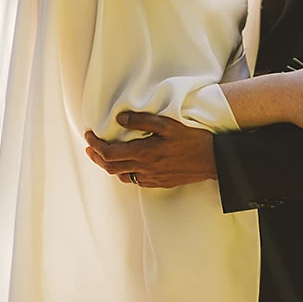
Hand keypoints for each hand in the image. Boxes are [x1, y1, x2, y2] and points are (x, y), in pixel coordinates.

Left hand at [84, 113, 216, 187]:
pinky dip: (125, 172)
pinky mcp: (160, 182)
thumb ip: (142, 120)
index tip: (89, 136)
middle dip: (96, 157)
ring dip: (109, 166)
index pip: (109, 153)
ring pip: (122, 176)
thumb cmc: (192, 139)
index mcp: (144, 153)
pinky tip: (127, 165)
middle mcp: (145, 168)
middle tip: (90, 147)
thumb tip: (120, 119)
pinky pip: (136, 180)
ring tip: (104, 155)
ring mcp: (152, 178)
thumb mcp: (167, 124)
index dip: (95, 145)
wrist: (213, 160)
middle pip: (110, 167)